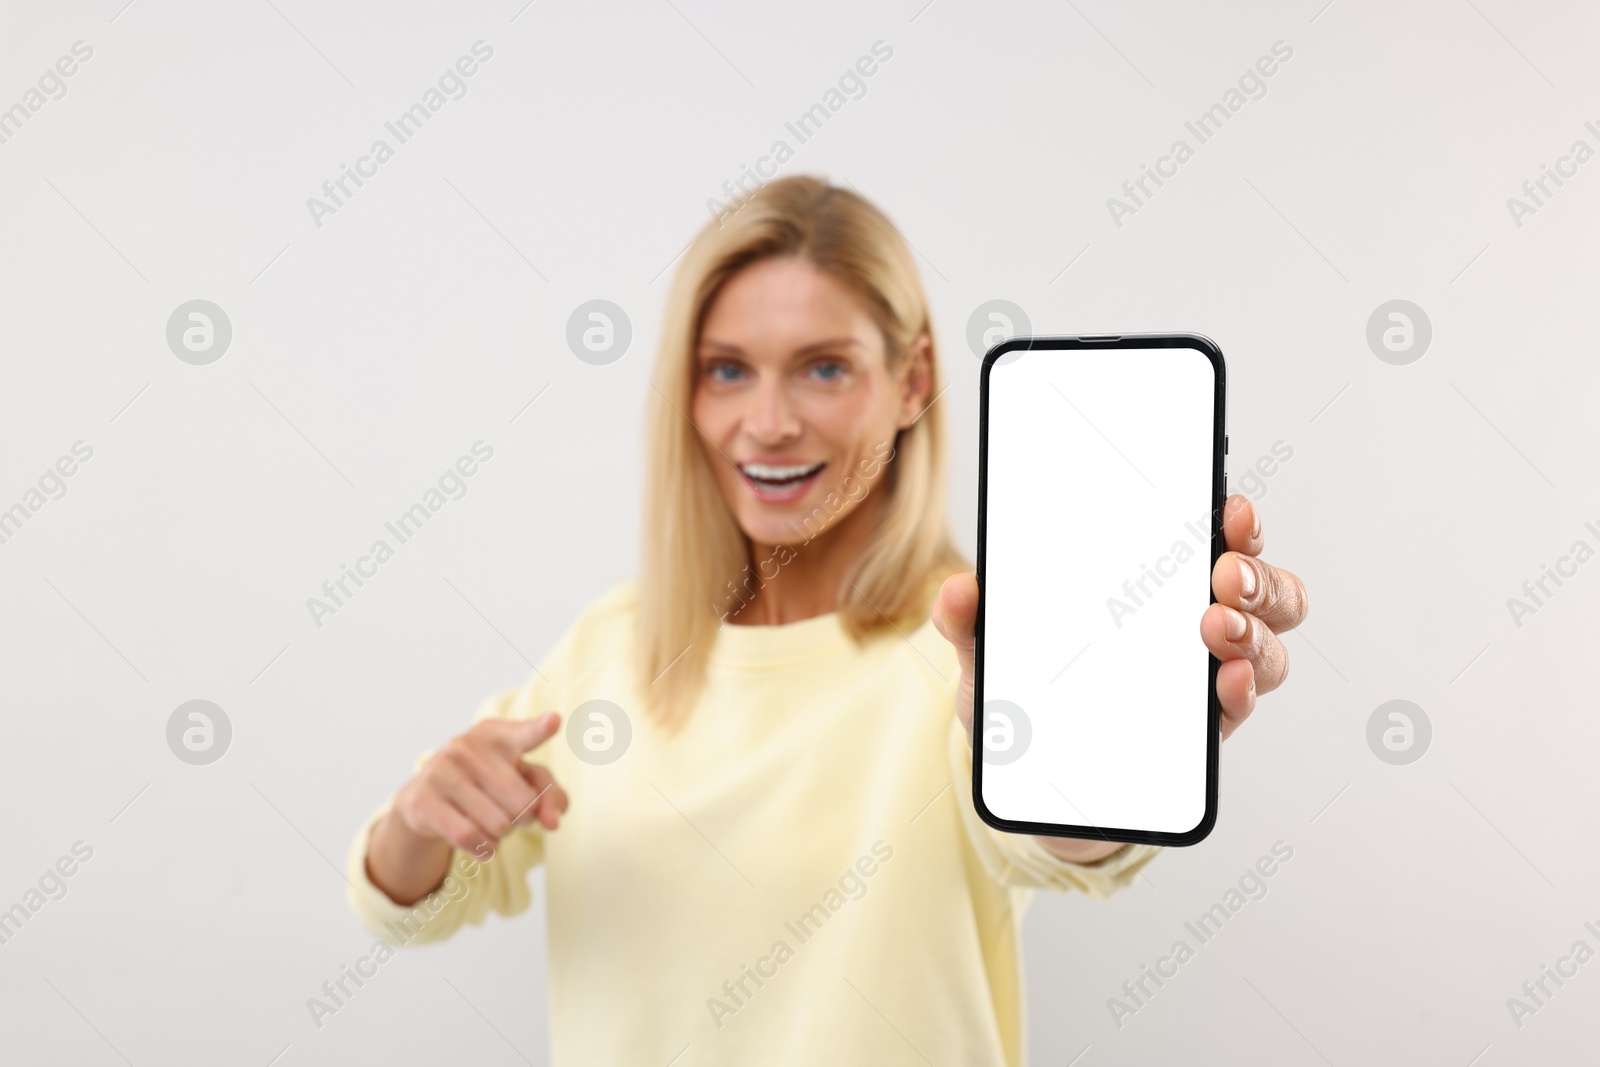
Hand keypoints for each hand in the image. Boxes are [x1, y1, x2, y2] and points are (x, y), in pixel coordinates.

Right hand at [392, 715, 569, 852]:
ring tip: (496, 824)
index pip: (524, 735)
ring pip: (498, 823)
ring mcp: (440, 771)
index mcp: (497, 735)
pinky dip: (484, 847)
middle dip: (526, 817)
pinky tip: (483, 841)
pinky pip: (469, 837)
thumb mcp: (523, 781)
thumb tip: (553, 823)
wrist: (427, 796)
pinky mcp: (423, 800)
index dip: (539, 730)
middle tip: (516, 814)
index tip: (554, 722)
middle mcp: (466, 746)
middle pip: (523, 802)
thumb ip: (550, 796)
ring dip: (504, 834)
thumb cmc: (488, 783)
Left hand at [931, 494, 1307, 861]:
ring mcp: (1203, 681)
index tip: (1229, 509)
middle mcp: (1192, 627)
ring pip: (1266, 646)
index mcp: (1151, 589)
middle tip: (1225, 573)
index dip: (1234, 522)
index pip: (1214, 542)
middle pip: (1263, 590)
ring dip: (1254, 630)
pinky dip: (1242, 691)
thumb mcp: (989, 656)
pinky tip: (1226, 682)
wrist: (1031, 785)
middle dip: (1256, 573)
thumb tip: (957, 591)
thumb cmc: (1025, 703)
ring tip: (1218, 626)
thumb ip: (970, 623)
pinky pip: (1239, 706)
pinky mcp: (1203, 735)